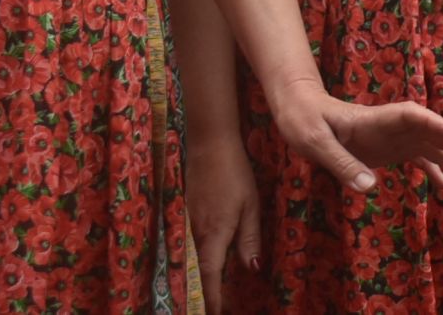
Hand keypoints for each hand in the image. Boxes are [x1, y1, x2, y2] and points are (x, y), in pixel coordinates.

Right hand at [186, 131, 260, 312]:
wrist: (210, 145)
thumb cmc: (236, 174)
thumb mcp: (251, 206)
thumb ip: (249, 239)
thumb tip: (252, 269)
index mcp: (215, 235)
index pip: (211, 276)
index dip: (213, 299)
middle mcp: (198, 234)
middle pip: (203, 270)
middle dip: (209, 291)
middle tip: (218, 307)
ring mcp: (191, 222)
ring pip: (200, 255)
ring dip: (207, 273)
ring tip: (217, 291)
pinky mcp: (190, 212)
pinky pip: (198, 241)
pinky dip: (205, 254)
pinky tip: (214, 257)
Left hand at [265, 76, 442, 192]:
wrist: (296, 109)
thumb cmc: (303, 120)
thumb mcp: (315, 143)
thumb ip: (342, 164)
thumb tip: (370, 188)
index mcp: (373, 119)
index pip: (411, 116)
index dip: (435, 124)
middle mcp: (386, 126)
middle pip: (425, 131)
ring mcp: (387, 138)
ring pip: (424, 145)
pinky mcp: (383, 149)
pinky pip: (412, 157)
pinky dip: (429, 168)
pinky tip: (442, 184)